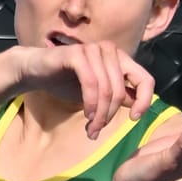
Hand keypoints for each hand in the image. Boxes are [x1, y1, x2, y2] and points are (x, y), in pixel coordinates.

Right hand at [10, 38, 154, 140]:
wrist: (35, 71)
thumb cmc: (67, 81)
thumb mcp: (99, 93)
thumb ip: (119, 96)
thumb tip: (138, 107)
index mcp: (120, 59)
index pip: (146, 79)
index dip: (145, 101)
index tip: (134, 119)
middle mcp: (110, 50)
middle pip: (121, 90)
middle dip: (109, 115)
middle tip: (97, 131)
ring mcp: (94, 49)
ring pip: (107, 89)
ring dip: (99, 114)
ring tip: (91, 128)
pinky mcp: (77, 53)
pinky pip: (91, 83)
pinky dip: (90, 102)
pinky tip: (85, 114)